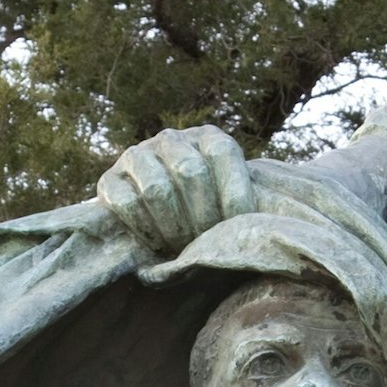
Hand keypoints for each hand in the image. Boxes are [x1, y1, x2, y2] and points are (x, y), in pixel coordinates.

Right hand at [95, 125, 247, 255]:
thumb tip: (277, 226)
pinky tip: (154, 245)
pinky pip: (125, 202)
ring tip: (180, 248)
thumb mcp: (231, 202)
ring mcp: (139, 154)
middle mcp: (174, 139)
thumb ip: (248, 207)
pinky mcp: (110, 178)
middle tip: (204, 246)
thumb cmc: (207, 215)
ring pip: (158, 188)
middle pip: (191, 174)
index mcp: (210, 138)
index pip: (224, 156)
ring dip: (173, 227)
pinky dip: (143, 228)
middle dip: (202, 219)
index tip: (236, 232)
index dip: (233, 197)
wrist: (151, 216)